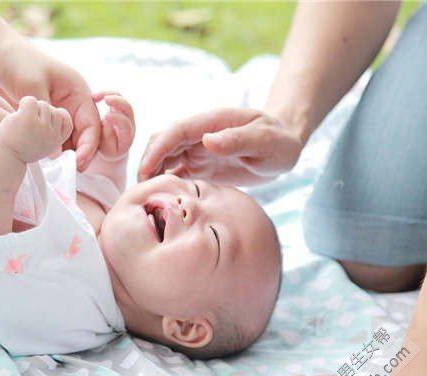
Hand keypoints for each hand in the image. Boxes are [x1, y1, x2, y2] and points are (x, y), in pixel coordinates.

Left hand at [0, 39, 100, 170]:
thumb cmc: (16, 63)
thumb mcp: (32, 86)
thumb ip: (44, 118)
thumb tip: (55, 153)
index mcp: (78, 92)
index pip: (92, 124)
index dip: (89, 145)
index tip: (79, 162)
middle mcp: (72, 105)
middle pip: (84, 136)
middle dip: (79, 154)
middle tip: (70, 171)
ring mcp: (58, 113)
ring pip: (68, 141)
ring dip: (64, 155)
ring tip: (56, 170)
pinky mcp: (43, 121)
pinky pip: (52, 140)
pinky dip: (49, 150)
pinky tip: (42, 160)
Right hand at [94, 91, 134, 160]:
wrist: (108, 149)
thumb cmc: (105, 151)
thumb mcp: (105, 149)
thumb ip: (107, 137)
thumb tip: (107, 122)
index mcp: (127, 137)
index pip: (126, 125)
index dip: (117, 119)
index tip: (104, 117)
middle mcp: (129, 125)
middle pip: (128, 108)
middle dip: (118, 102)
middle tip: (105, 100)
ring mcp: (125, 115)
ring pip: (122, 100)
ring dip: (110, 95)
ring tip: (95, 97)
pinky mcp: (118, 108)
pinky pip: (115, 96)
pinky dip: (105, 94)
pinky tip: (93, 97)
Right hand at [137, 108, 303, 185]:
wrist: (284, 148)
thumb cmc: (279, 141)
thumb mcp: (265, 140)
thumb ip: (237, 140)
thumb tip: (206, 140)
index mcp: (211, 122)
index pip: (175, 132)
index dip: (157, 149)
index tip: (146, 171)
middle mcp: (199, 135)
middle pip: (162, 144)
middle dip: (148, 164)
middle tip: (142, 192)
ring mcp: (197, 151)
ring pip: (164, 159)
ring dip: (153, 175)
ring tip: (149, 199)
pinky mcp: (199, 167)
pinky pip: (175, 174)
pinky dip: (165, 184)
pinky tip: (163, 201)